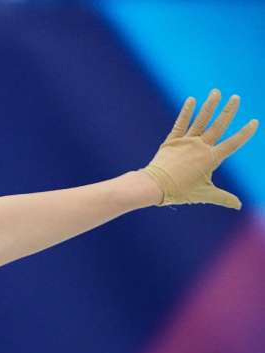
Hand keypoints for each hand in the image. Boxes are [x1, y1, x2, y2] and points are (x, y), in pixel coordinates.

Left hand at [139, 88, 257, 208]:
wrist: (154, 186)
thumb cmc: (180, 192)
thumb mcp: (204, 194)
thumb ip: (223, 198)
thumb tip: (239, 205)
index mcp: (211, 159)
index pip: (233, 143)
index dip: (245, 133)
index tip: (254, 122)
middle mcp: (200, 147)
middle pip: (218, 126)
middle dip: (228, 111)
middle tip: (236, 97)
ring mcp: (186, 142)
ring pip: (201, 120)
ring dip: (209, 105)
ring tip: (216, 92)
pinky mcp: (172, 141)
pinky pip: (180, 123)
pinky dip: (186, 112)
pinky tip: (191, 100)